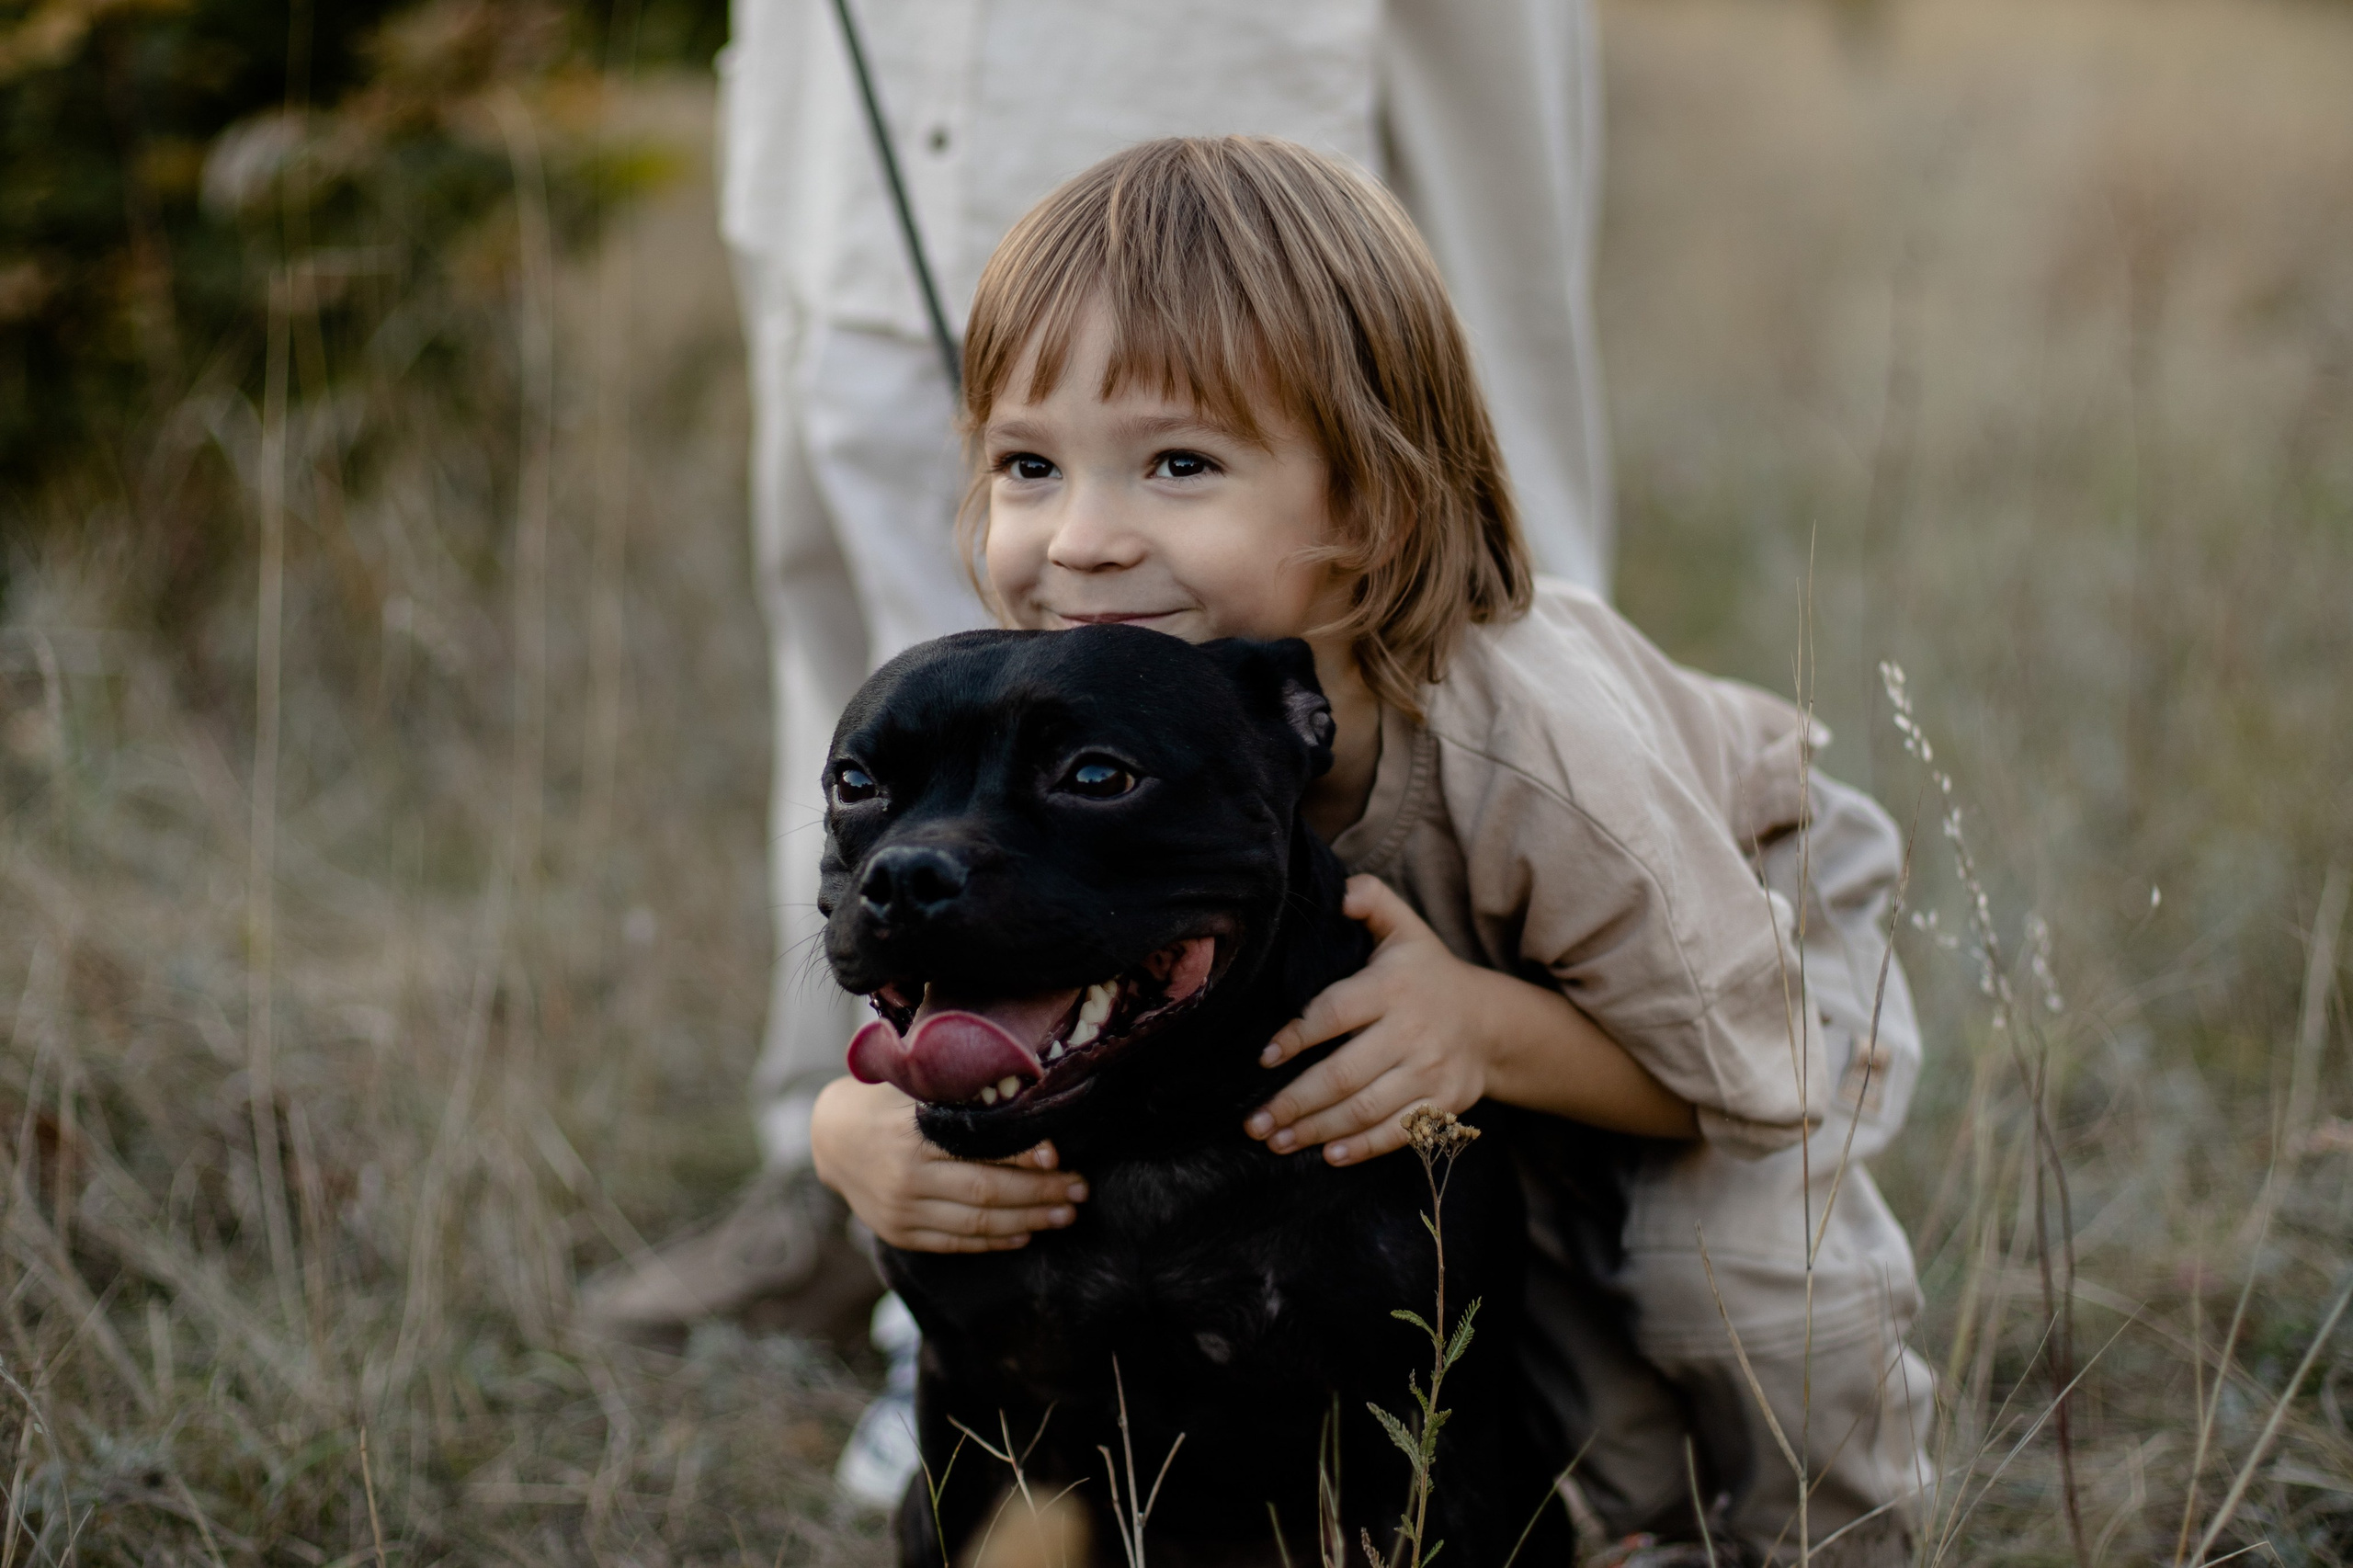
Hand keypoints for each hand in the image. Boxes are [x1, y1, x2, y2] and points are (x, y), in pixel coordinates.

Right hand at [809, 1076, 1087, 1251]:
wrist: (830, 1138)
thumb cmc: (883, 1102)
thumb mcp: (912, 1086)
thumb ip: (955, 1093)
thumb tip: (1020, 1092)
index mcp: (911, 1138)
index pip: (979, 1152)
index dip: (1023, 1157)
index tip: (1059, 1157)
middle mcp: (906, 1180)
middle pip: (986, 1194)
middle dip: (1040, 1194)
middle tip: (1079, 1190)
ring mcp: (902, 1212)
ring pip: (976, 1225)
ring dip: (1028, 1221)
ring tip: (1065, 1214)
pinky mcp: (900, 1233)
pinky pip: (955, 1243)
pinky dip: (993, 1241)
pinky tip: (1025, 1233)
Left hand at [1244, 876, 1496, 1165]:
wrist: (1491, 1021)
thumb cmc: (1427, 973)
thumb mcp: (1404, 929)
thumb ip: (1371, 901)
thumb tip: (1337, 892)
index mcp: (1393, 986)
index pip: (1336, 1013)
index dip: (1297, 1036)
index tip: (1263, 1059)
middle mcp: (1412, 1031)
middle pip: (1344, 1074)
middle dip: (1294, 1102)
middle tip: (1253, 1121)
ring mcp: (1430, 1071)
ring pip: (1365, 1109)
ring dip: (1316, 1130)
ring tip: (1274, 1141)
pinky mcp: (1444, 1103)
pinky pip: (1398, 1133)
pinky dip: (1363, 1148)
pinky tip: (1328, 1155)